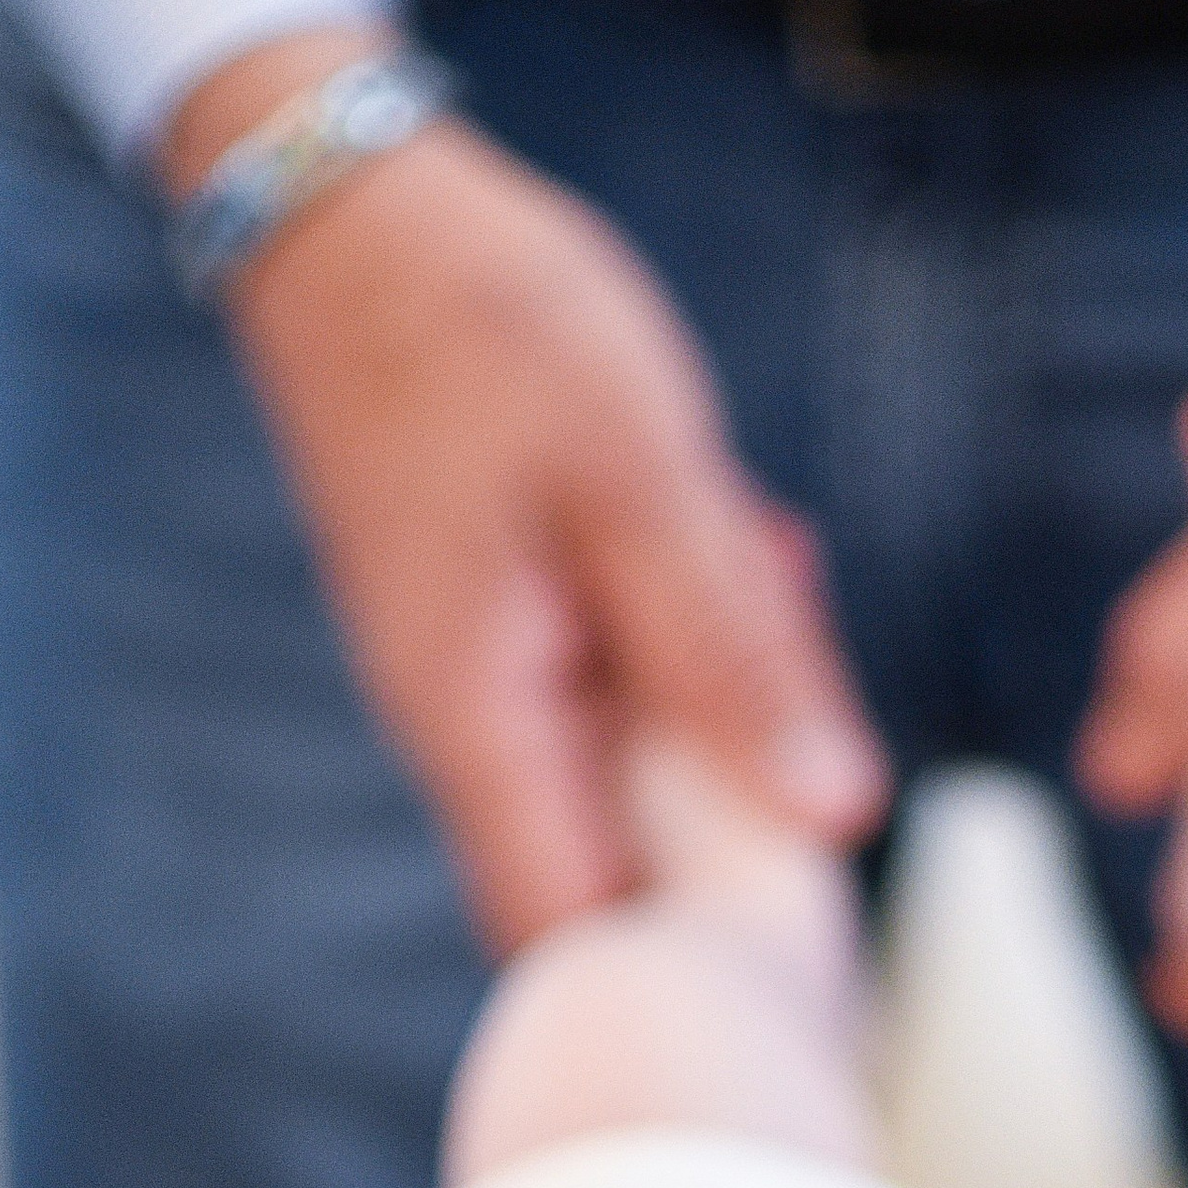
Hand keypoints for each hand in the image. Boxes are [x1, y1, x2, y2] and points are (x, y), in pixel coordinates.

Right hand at [171, 32, 886, 950]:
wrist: (352, 219)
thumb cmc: (484, 325)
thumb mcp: (645, 480)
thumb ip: (735, 658)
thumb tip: (835, 819)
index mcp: (484, 724)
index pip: (578, 948)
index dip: (689, 968)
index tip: (806, 902)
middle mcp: (469, 739)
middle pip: (627, 874)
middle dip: (743, 801)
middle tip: (795, 643)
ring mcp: (487, 691)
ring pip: (643, 777)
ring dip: (729, 699)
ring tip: (758, 555)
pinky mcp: (512, 640)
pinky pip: (625, 695)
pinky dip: (695, 639)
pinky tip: (727, 538)